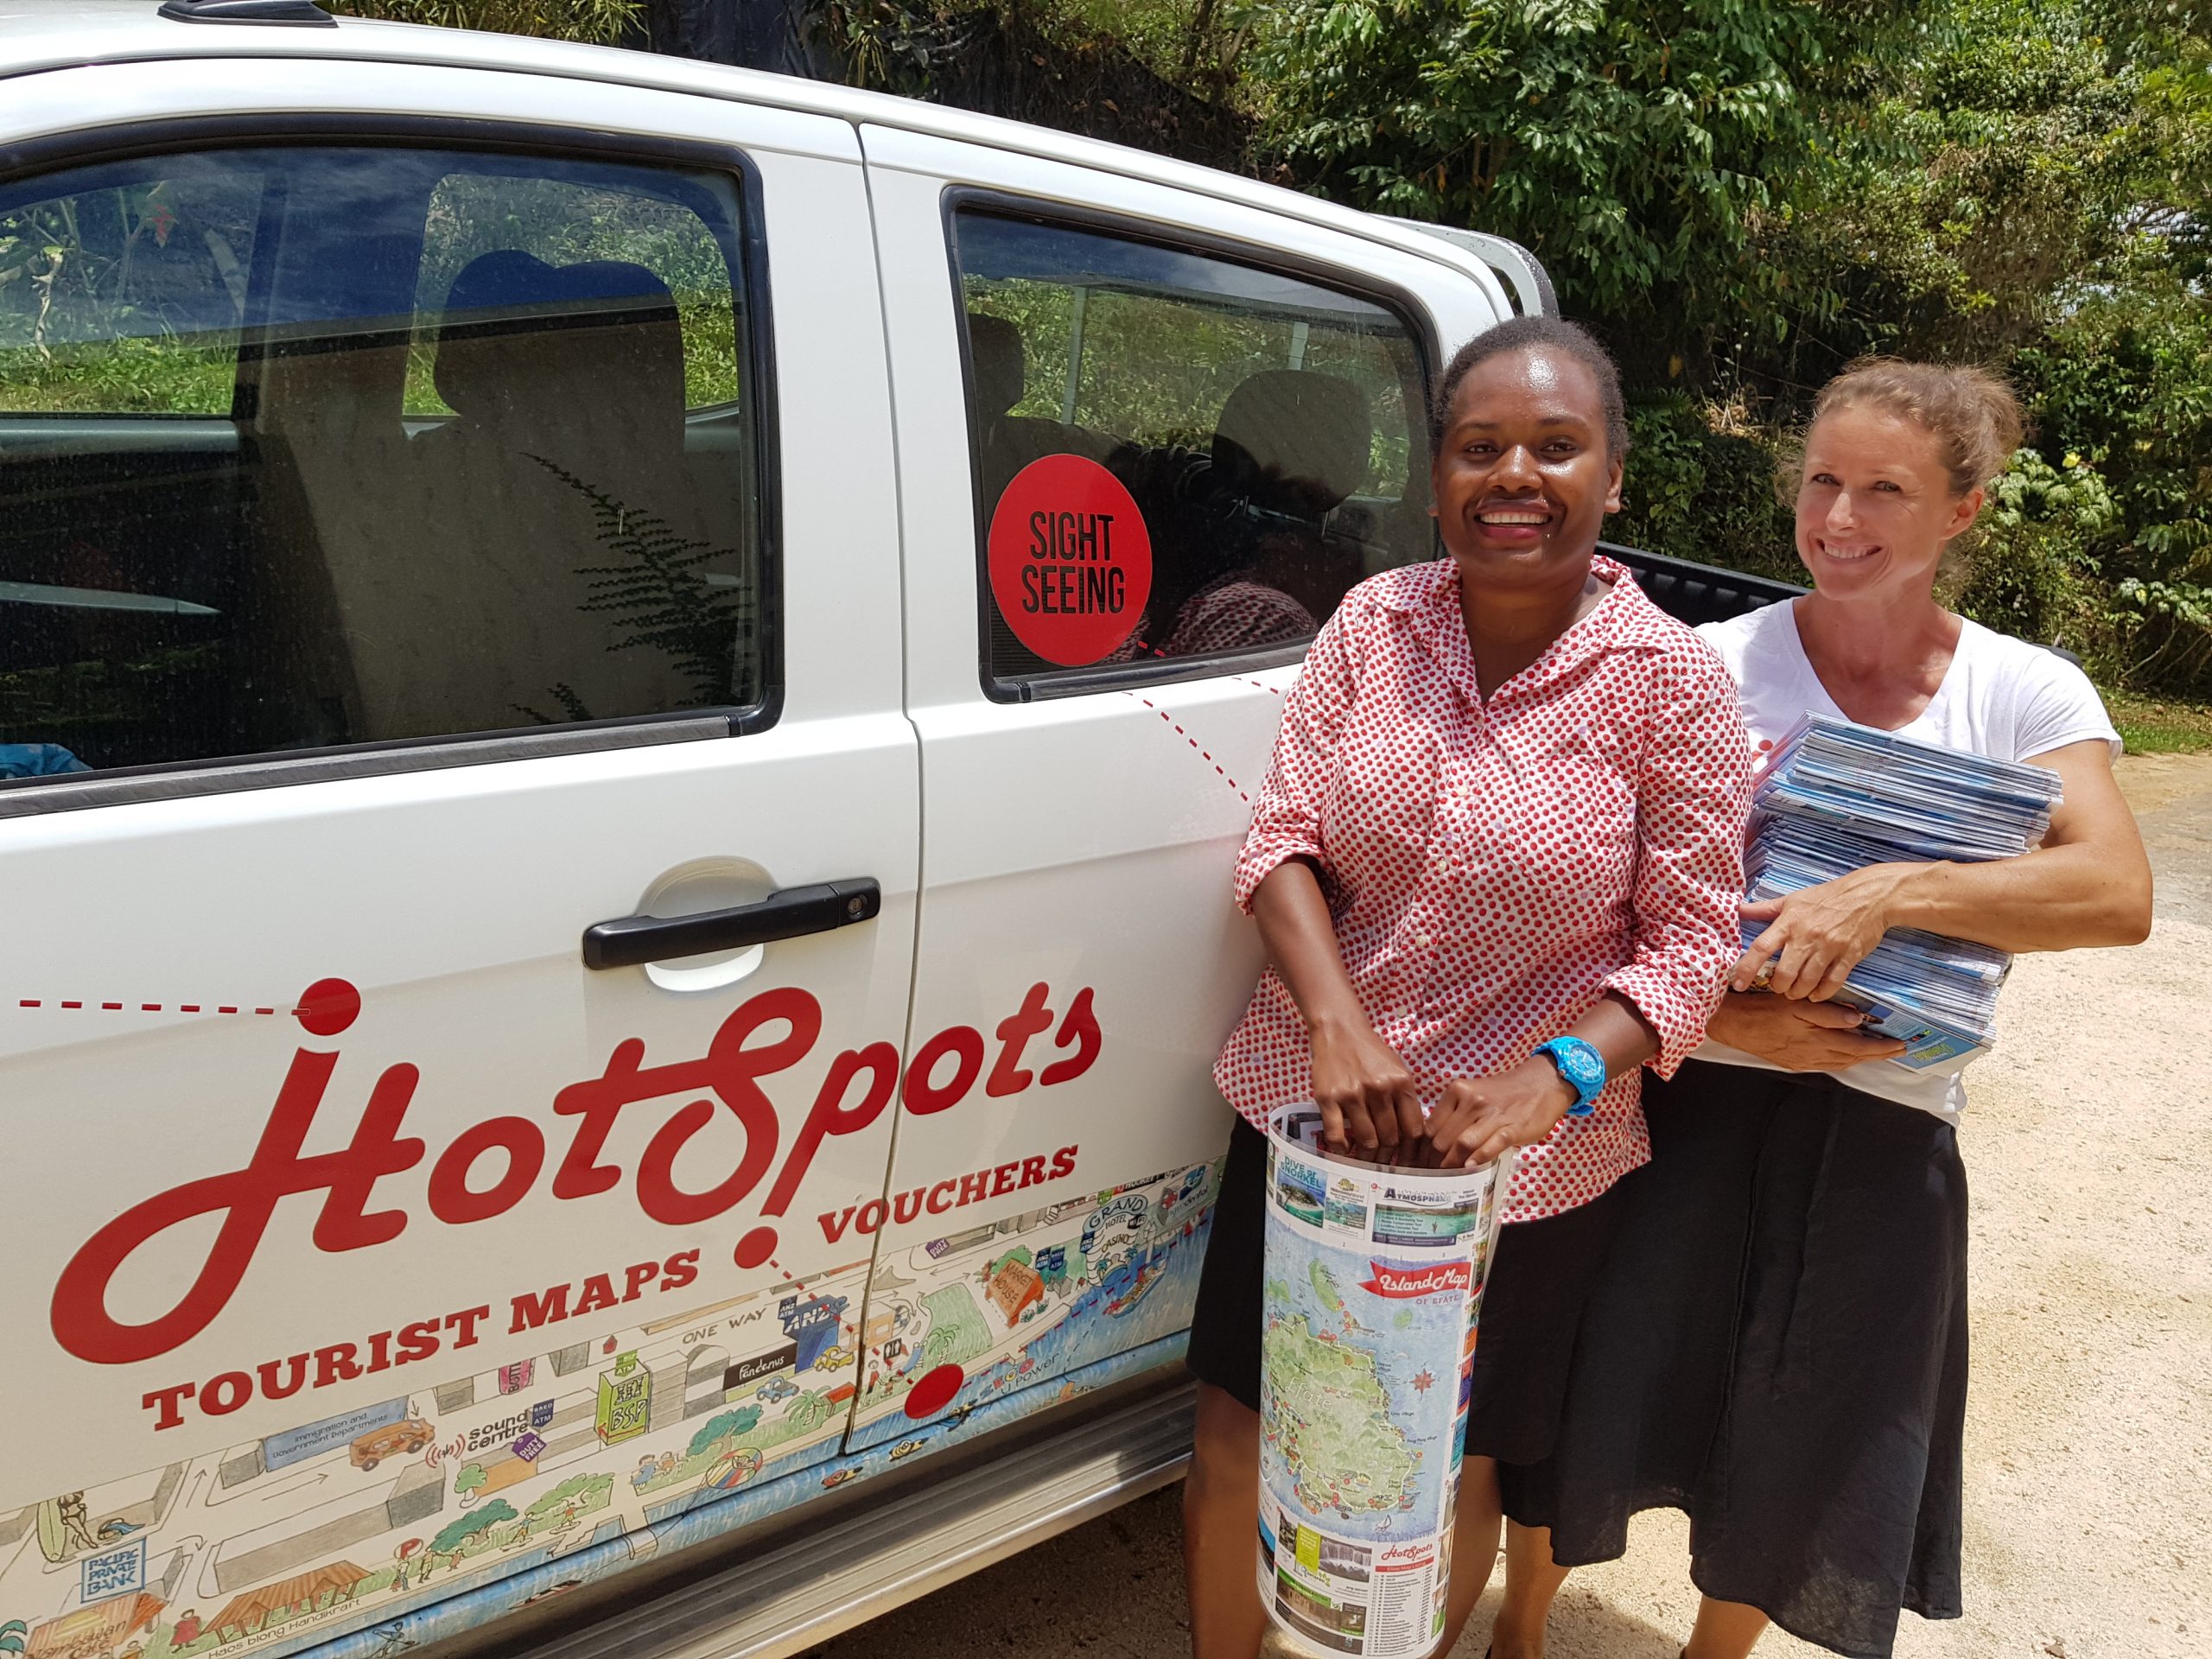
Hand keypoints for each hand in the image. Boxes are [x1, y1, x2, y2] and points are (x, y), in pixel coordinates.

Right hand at [1308, 1015, 1422, 1154]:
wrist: (1339, 1030)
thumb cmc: (1370, 1052)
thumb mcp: (1397, 1070)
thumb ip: (1405, 1099)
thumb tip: (1410, 1136)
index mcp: (1401, 1083)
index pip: (1413, 1129)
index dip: (1410, 1151)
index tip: (1406, 1161)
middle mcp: (1379, 1089)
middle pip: (1390, 1138)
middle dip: (1388, 1156)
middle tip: (1383, 1163)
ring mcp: (1353, 1094)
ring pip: (1366, 1140)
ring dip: (1366, 1156)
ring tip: (1365, 1160)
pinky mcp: (1328, 1098)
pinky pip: (1336, 1135)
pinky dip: (1341, 1149)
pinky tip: (1343, 1151)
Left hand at [1423, 1058, 1576, 1169]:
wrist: (1542, 1083)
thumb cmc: (1503, 1094)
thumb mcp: (1473, 1095)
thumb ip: (1454, 1115)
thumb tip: (1433, 1145)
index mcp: (1457, 1091)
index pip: (1430, 1127)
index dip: (1422, 1150)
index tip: (1420, 1165)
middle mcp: (1471, 1100)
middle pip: (1442, 1138)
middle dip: (1434, 1162)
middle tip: (1432, 1177)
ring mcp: (1492, 1114)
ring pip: (1462, 1143)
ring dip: (1452, 1164)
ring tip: (1448, 1178)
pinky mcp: (1513, 1127)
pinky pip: (1492, 1145)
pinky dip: (1479, 1158)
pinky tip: (1471, 1168)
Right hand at [1706, 990, 1907, 1070]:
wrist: (1731, 1025)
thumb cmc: (1761, 1009)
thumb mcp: (1795, 1004)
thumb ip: (1827, 1013)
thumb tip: (1857, 1018)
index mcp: (1817, 1041)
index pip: (1858, 1047)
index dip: (1881, 1047)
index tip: (1900, 1045)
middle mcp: (1813, 1056)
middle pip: (1853, 1058)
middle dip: (1877, 1054)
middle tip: (1896, 1049)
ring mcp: (1802, 1061)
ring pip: (1840, 1063)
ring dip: (1861, 1058)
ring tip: (1876, 1051)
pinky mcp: (1792, 1062)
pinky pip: (1826, 1064)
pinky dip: (1842, 1059)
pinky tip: (1845, 1053)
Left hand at [1732, 864, 1918, 1000]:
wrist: (1869, 895)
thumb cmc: (1826, 897)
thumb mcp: (1792, 899)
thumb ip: (1764, 909)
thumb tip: (1737, 910)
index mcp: (1788, 922)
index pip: (1760, 948)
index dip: (1746, 968)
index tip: (1737, 984)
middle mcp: (1806, 936)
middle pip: (1784, 973)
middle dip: (1778, 987)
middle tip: (1779, 987)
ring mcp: (1829, 947)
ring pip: (1807, 982)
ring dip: (1798, 992)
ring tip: (1795, 992)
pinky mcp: (1849, 956)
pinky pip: (1832, 983)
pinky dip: (1822, 994)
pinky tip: (1816, 994)